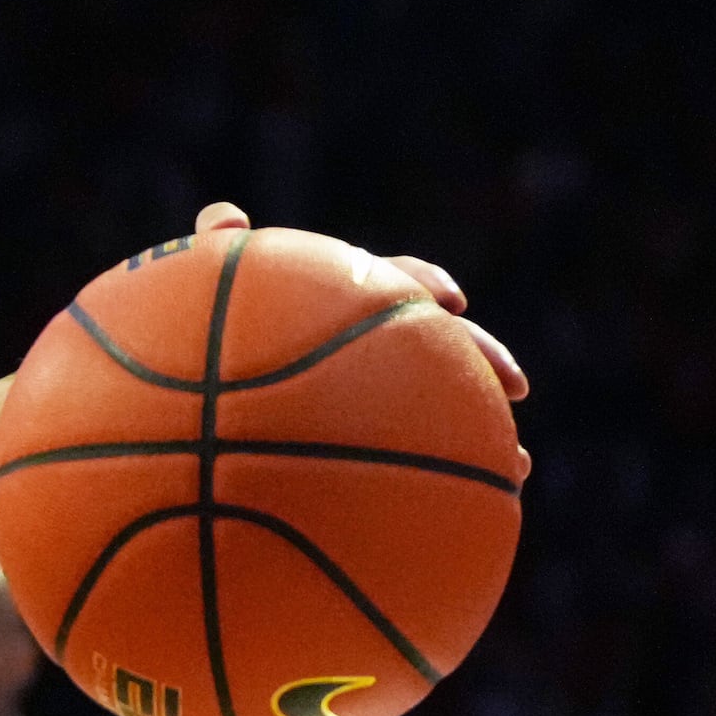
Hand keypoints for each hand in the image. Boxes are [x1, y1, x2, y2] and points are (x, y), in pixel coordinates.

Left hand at [191, 203, 530, 446]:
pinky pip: (426, 456)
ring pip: (448, 403)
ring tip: (513, 462)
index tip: (448, 298)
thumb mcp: (204, 297)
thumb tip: (226, 213)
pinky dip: (457, 474)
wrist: (201, 413)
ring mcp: (382, 391)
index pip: (395, 278)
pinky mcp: (377, 438)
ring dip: (482, 429)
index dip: (424, 283)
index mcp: (346, 297)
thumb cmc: (200, 341)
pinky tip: (482, 502)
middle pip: (444, 342)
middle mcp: (376, 342)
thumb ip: (218, 258)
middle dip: (483, 359)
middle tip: (514, 384)